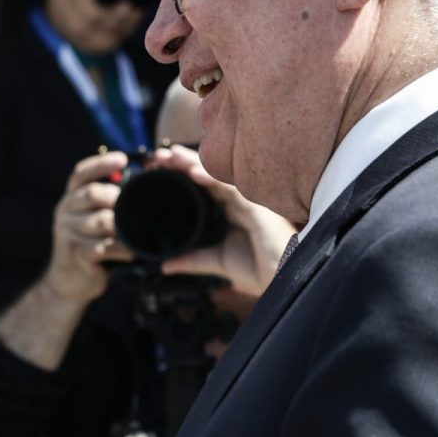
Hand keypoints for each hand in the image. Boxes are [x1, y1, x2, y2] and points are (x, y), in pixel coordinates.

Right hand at [43, 151, 133, 303]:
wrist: (69, 282)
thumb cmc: (89, 246)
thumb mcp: (92, 220)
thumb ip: (108, 203)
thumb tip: (140, 183)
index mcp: (70, 198)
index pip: (81, 173)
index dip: (102, 163)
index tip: (123, 158)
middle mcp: (64, 211)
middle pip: (93, 193)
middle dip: (118, 198)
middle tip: (137, 209)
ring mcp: (67, 232)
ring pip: (102, 220)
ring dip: (124, 227)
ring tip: (138, 233)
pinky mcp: (75, 253)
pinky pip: (105, 246)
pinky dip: (123, 248)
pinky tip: (132, 252)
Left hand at [150, 145, 296, 295]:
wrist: (281, 280)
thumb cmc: (258, 268)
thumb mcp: (216, 262)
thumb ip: (192, 260)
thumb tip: (165, 265)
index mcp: (229, 209)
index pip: (202, 185)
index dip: (180, 174)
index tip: (156, 168)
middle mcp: (238, 201)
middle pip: (208, 175)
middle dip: (183, 162)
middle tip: (158, 156)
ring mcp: (248, 202)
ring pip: (218, 177)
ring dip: (194, 164)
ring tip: (172, 155)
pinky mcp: (257, 209)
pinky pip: (232, 190)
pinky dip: (213, 180)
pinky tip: (195, 173)